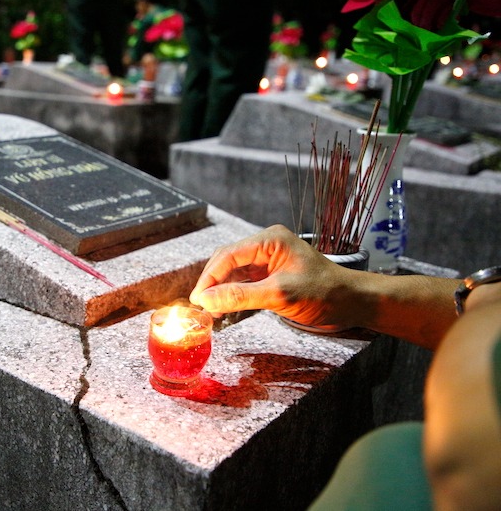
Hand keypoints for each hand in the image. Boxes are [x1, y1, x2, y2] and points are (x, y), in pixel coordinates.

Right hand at [189, 225, 359, 329]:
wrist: (352, 303)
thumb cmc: (324, 293)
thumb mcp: (279, 295)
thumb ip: (241, 296)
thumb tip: (207, 300)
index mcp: (270, 239)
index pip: (229, 255)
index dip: (210, 277)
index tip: (198, 298)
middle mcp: (267, 245)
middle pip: (228, 261)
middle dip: (213, 283)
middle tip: (202, 307)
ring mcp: (269, 259)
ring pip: (234, 272)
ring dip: (222, 291)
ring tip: (212, 311)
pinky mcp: (271, 274)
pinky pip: (245, 281)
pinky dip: (234, 295)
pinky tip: (226, 308)